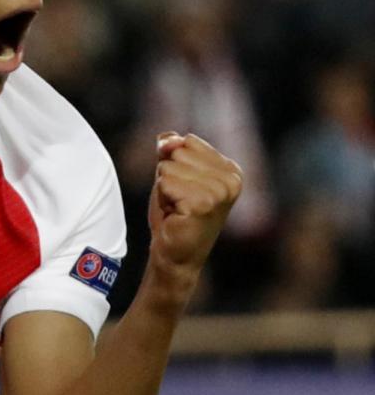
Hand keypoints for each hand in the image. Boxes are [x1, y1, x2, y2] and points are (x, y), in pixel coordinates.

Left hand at [147, 133, 242, 279]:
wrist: (175, 253)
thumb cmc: (174, 213)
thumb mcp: (173, 173)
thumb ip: (171, 148)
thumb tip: (168, 140)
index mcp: (231, 169)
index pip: (188, 141)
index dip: (174, 163)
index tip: (184, 188)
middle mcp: (231, 179)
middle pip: (177, 152)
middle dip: (168, 176)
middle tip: (179, 201)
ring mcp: (219, 192)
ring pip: (168, 167)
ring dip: (165, 189)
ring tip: (177, 208)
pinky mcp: (203, 204)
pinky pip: (164, 183)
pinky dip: (163, 198)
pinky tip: (175, 214)